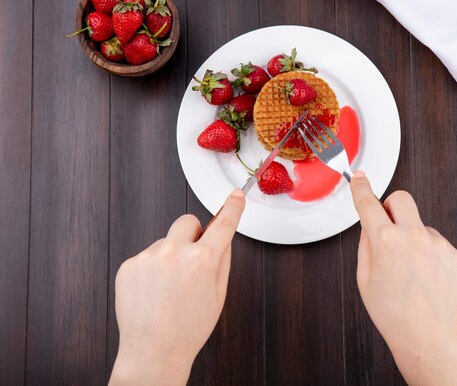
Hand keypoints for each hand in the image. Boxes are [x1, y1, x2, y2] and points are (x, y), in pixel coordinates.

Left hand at [108, 189, 244, 385]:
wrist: (153, 351)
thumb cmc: (188, 329)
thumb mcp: (218, 295)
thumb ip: (222, 261)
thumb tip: (222, 239)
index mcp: (203, 260)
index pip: (223, 224)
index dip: (232, 208)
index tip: (235, 196)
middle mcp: (175, 252)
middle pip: (187, 222)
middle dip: (193, 234)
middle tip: (193, 259)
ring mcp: (149, 257)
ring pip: (166, 242)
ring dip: (170, 257)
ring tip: (168, 289)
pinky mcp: (129, 265)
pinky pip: (146, 256)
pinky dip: (151, 269)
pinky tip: (154, 292)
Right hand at [350, 171, 456, 385]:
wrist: (427, 336)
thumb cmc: (394, 314)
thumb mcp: (364, 279)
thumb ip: (366, 246)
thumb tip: (370, 227)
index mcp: (386, 241)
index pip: (369, 203)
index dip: (361, 187)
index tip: (359, 178)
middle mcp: (413, 236)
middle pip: (401, 198)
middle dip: (391, 205)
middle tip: (387, 224)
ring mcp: (438, 244)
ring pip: (420, 225)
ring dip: (412, 237)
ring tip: (410, 271)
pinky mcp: (455, 254)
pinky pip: (437, 243)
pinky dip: (429, 254)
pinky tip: (426, 277)